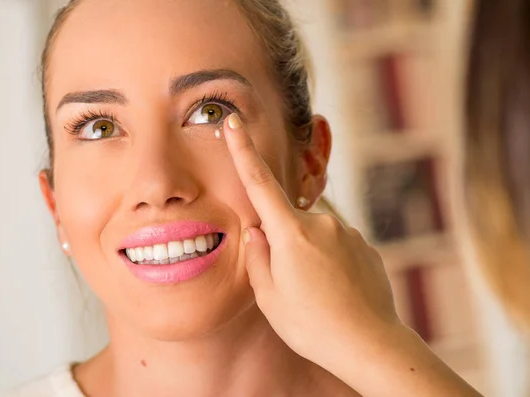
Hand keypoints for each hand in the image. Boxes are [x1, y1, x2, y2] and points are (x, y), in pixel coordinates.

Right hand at [222, 113, 398, 366]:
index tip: (234, 122)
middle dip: (283, 245)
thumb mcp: (268, 296)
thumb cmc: (312, 325)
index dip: (243, 150)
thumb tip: (258, 231)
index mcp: (292, 233)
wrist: (369, 345)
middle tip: (292, 287)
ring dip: (309, 258)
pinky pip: (338, 247)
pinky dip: (331, 265)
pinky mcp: (366, 246)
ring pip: (314, 237)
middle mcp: (323, 223)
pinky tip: (337, 293)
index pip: (259, 183)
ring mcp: (348, 233)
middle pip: (288, 223)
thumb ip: (257, 257)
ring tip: (318, 296)